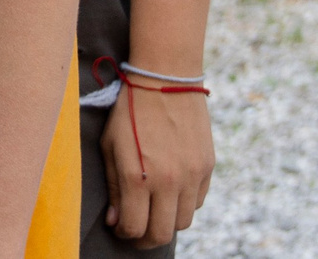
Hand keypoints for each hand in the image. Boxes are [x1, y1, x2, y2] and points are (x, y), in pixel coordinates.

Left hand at [100, 79, 213, 247]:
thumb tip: (116, 221)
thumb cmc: (129, 111)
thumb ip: (113, 187)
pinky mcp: (207, 167)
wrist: (165, 79)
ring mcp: (191, 176)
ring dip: (166, 222)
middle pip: (161, 234)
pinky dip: (183, 204)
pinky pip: (197, 202)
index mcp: (137, 176)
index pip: (134, 228)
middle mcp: (168, 181)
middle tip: (136, 230)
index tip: (119, 227)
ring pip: (182, 222)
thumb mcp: (110, 146)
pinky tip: (170, 191)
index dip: (124, 234)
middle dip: (145, 239)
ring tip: (153, 210)